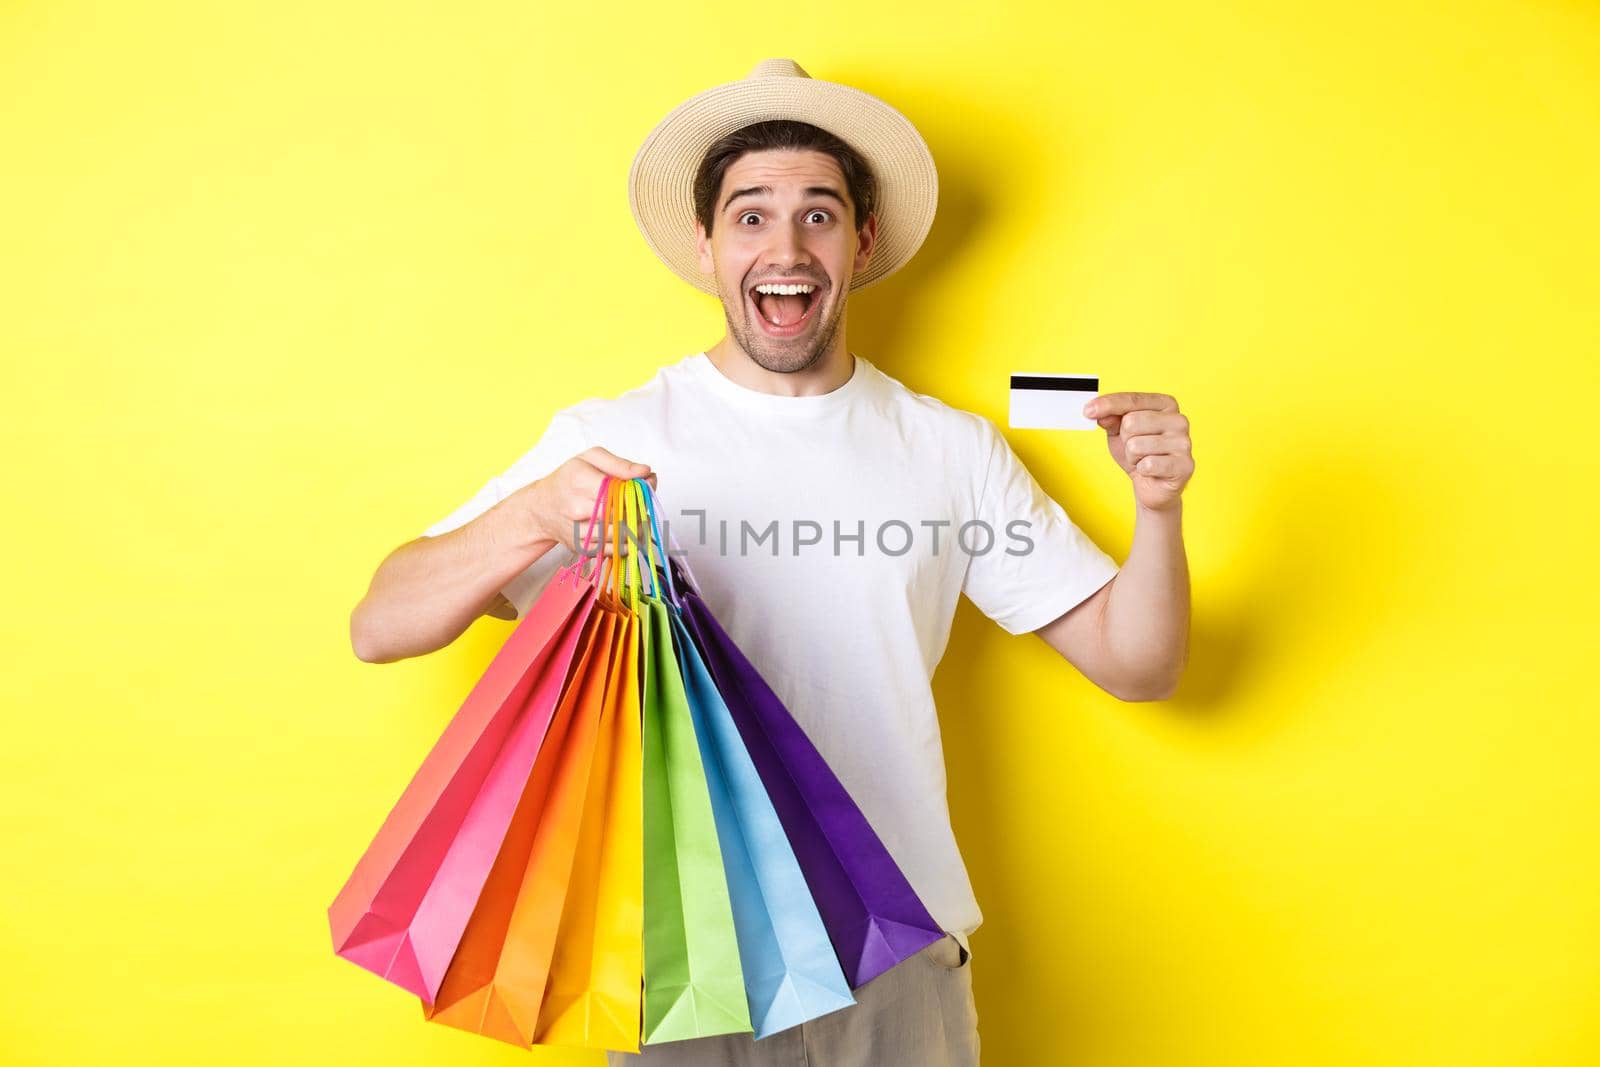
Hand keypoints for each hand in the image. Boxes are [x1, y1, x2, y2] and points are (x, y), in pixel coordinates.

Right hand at [514, 447, 656, 550]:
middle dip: (640, 510)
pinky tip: (627, 531)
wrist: (541, 508)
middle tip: (643, 503)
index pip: (619, 490)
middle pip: (622, 514)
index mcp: (579, 480)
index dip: (638, 491)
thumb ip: (620, 464)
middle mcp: (577, 507)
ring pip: (621, 534)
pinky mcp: (583, 548)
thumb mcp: (590, 459)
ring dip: (637, 528)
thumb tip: (646, 472)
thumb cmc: (568, 480)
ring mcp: (578, 530)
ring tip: (639, 517)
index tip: (646, 487)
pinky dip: (627, 543)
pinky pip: (614, 550)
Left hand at [1082, 392, 1192, 512]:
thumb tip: (1099, 412)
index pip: (1132, 399)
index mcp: (1165, 405)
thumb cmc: (1139, 454)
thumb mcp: (1119, 433)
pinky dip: (1142, 470)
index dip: (1107, 405)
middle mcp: (1179, 420)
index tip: (1087, 411)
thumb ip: (1110, 419)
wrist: (1153, 486)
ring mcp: (1184, 442)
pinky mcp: (1184, 465)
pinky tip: (1151, 471)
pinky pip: (1147, 465)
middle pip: (1131, 421)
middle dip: (1124, 439)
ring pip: (1136, 445)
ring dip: (1132, 457)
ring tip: (1143, 460)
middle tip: (1135, 449)